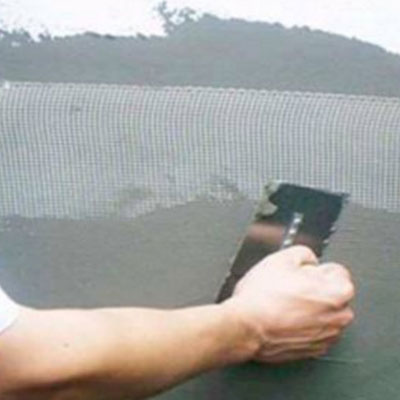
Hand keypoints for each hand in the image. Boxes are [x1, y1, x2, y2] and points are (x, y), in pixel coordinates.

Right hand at [226, 246, 354, 362]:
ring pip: (324, 314)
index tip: (303, 273)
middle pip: (333, 294)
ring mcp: (326, 336)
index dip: (315, 269)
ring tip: (285, 303)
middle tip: (291, 287)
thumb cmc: (261, 298)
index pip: (337, 272)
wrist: (245, 326)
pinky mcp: (313, 350)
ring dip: (311, 308)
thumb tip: (308, 259)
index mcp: (338, 292)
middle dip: (317, 289)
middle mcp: (338, 317)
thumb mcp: (281, 258)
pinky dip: (304, 325)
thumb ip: (304, 253)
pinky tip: (285, 318)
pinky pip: (314, 332)